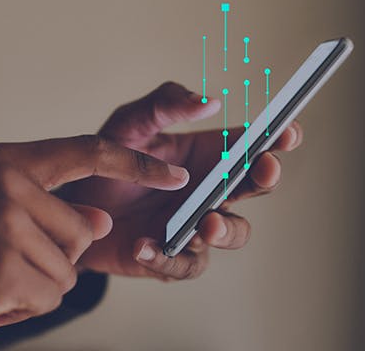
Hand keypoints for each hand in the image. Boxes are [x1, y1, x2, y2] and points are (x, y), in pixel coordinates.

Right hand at [0, 135, 188, 349]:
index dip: (137, 164)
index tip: (174, 175)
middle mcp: (6, 183)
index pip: (88, 152)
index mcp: (6, 162)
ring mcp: (2, 224)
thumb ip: (52, 210)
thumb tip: (102, 219)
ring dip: (39, 283)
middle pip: (84, 228)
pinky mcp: (2, 270)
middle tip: (2, 261)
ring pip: (71, 267)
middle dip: (56, 256)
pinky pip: (52, 295)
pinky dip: (27, 306)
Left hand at [61, 82, 302, 280]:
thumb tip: (209, 100)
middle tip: (263, 168)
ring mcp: (194, 225)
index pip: (254, 146)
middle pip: (254, 188)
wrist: (76, 204)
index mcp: (207, 155)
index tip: (287, 131)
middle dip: (265, 178)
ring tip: (206, 222)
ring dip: (226, 228)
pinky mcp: (172, 256)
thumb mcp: (130, 123)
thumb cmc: (109, 161)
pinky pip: (184, 263)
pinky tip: (145, 245)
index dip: (277, 139)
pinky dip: (168, 256)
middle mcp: (209, 191)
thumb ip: (165, 104)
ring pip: (232, 232)